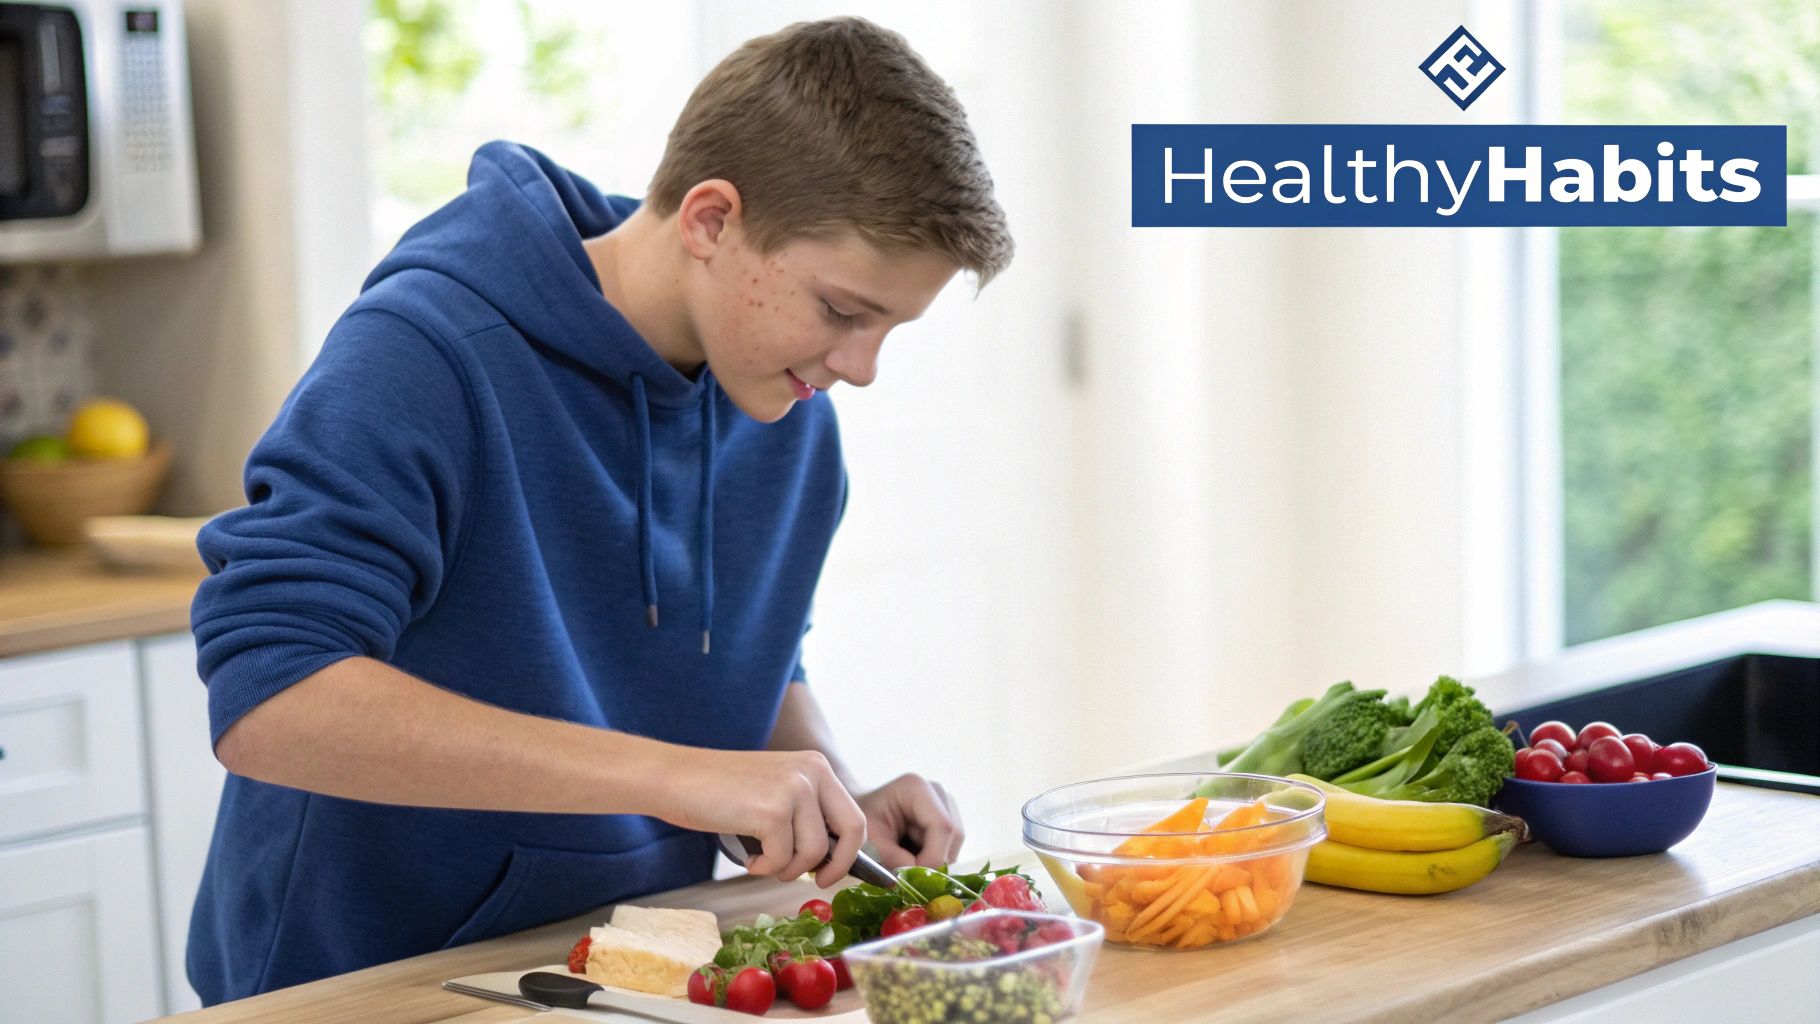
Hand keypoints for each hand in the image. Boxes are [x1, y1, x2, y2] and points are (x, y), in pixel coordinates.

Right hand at [654, 747, 866, 888]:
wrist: (674, 778)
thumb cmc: (720, 792)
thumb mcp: (774, 791)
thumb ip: (805, 815)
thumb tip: (833, 859)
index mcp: (816, 766)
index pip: (854, 815)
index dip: (850, 851)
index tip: (834, 871)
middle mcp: (811, 773)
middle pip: (850, 832)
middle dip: (837, 865)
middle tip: (819, 881)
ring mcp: (793, 790)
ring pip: (813, 853)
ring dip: (787, 868)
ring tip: (762, 860)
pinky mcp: (770, 811)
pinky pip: (782, 860)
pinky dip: (764, 868)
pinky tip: (748, 858)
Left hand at [855, 774, 964, 867]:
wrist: (856, 814)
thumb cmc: (860, 825)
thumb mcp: (869, 842)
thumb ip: (893, 859)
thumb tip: (916, 878)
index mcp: (917, 789)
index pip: (943, 827)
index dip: (933, 858)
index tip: (911, 878)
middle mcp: (939, 793)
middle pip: (953, 837)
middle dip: (932, 862)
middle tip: (904, 872)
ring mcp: (947, 806)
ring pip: (954, 846)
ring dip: (931, 862)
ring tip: (903, 859)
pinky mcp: (948, 820)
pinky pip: (950, 849)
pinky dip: (931, 859)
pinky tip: (910, 854)